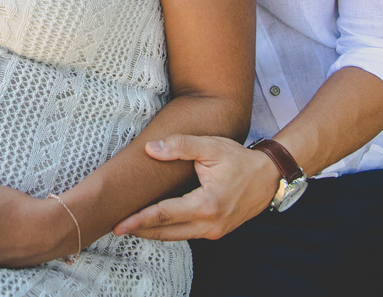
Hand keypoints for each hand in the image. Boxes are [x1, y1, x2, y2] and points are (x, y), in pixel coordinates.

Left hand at [113, 135, 280, 240]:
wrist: (267, 177)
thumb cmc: (238, 159)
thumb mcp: (210, 146)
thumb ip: (181, 146)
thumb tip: (151, 149)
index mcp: (207, 205)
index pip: (165, 215)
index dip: (139, 220)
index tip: (119, 224)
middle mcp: (210, 224)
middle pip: (167, 232)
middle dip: (140, 231)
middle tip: (115, 227)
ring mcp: (214, 231)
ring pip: (176, 236)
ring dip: (153, 233)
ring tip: (129, 227)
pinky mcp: (216, 232)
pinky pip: (187, 234)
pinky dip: (169, 230)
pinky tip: (154, 224)